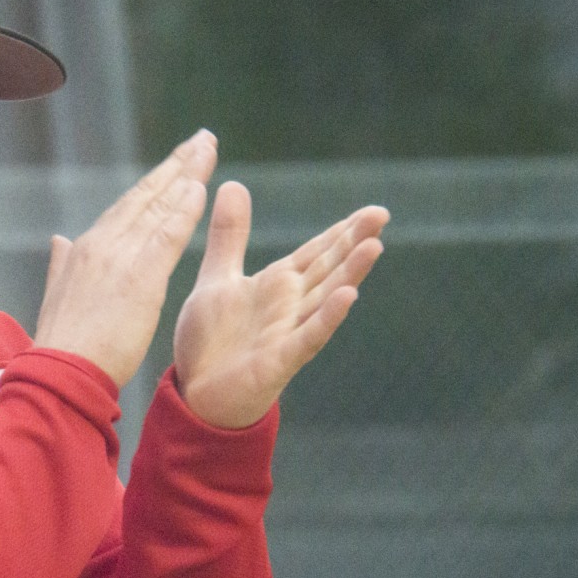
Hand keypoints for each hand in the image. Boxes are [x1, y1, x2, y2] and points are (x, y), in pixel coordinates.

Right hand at [34, 130, 216, 386]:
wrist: (60, 372)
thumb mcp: (58, 296)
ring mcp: (120, 257)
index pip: (127, 206)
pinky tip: (201, 188)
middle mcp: (101, 243)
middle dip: (176, 164)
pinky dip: (184, 210)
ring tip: (208, 149)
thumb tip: (60, 240)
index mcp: (85, 248)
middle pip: (146, 194)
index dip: (155, 182)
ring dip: (187, 175)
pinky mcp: (139, 277)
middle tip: (202, 138)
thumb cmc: (63, 344)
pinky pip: (166, 235)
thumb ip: (62, 264)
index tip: (177, 162)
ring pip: (158, 206)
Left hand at [173, 181, 389, 427]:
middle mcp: (289, 306)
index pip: (316, 253)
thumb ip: (229, 235)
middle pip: (328, 269)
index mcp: (277, 285)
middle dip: (353, 242)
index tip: (372, 210)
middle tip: (382, 215)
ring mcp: (287, 332)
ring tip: (375, 246)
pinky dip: (327, 317)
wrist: (196, 394)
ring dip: (349, 273)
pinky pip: (307, 336)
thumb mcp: (217, 277)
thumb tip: (233, 184)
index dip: (341, 232)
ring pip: (325, 298)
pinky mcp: (279, 360)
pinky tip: (348, 296)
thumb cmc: (210, 340)